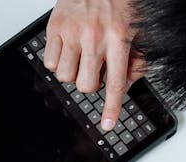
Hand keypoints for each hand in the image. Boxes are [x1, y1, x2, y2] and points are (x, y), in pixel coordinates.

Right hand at [44, 0, 144, 131]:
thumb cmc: (118, 1)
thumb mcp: (136, 29)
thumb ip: (136, 60)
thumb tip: (127, 86)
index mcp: (119, 38)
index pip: (115, 83)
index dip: (112, 108)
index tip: (108, 125)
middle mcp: (95, 37)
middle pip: (86, 84)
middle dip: (90, 83)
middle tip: (94, 70)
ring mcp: (72, 33)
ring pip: (65, 76)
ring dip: (72, 73)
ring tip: (79, 57)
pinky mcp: (55, 28)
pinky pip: (49, 62)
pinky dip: (56, 61)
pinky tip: (66, 50)